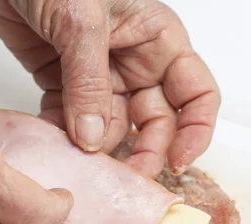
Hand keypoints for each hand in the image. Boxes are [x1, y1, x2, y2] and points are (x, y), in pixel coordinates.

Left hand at [0, 0, 219, 176]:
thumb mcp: (82, 19)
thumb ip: (89, 81)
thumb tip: (93, 137)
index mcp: (157, 40)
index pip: (196, 93)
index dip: (196, 131)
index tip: (179, 161)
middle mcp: (134, 63)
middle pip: (155, 122)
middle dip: (144, 152)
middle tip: (125, 177)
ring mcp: (98, 77)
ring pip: (111, 128)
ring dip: (97, 149)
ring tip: (80, 161)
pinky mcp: (63, 84)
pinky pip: (71, 122)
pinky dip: (63, 137)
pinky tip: (54, 143)